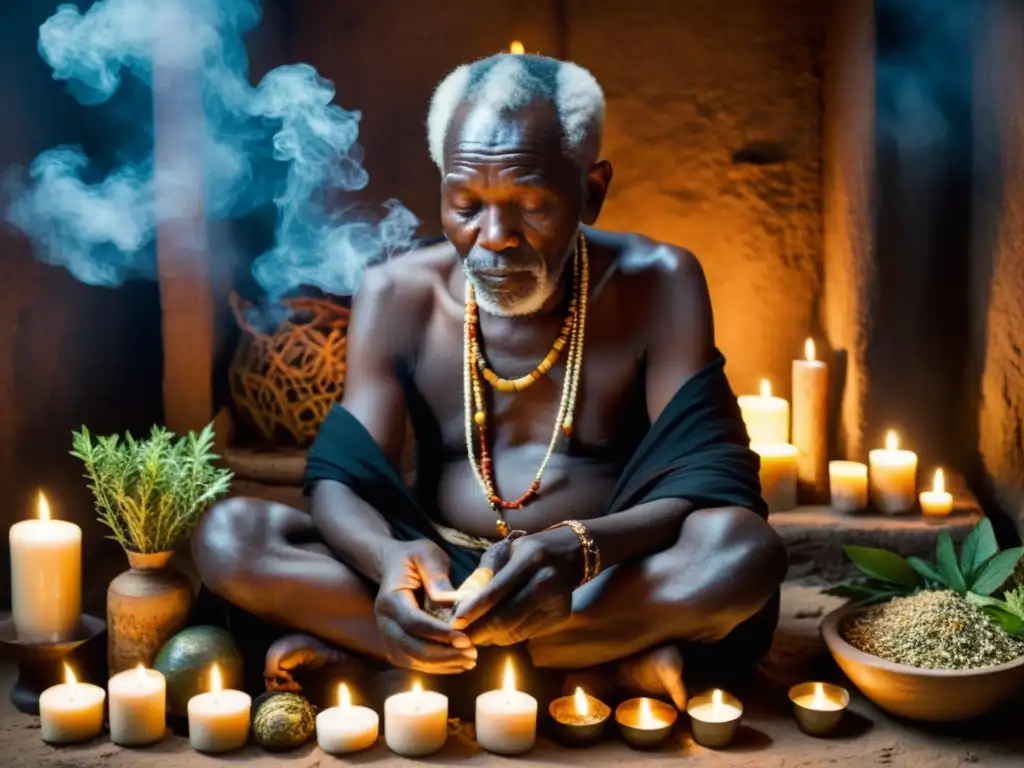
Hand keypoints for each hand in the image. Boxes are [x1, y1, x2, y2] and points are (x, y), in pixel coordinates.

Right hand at [374, 540, 477, 673]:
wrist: (393, 564)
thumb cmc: (414, 557)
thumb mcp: (427, 555)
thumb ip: (437, 575)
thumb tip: (451, 601)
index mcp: (390, 599)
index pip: (414, 622)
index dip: (439, 633)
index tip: (465, 639)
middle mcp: (384, 621)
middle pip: (411, 647)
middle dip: (443, 655)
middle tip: (472, 654)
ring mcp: (387, 636)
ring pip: (412, 660)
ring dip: (442, 664)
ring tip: (470, 661)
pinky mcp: (396, 645)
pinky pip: (414, 662)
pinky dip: (436, 667)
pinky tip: (458, 664)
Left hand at [451, 527, 583, 645]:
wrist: (569, 554)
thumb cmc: (528, 551)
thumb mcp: (505, 552)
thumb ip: (484, 576)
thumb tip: (460, 606)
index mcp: (529, 559)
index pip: (496, 591)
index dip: (474, 610)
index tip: (455, 623)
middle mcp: (546, 582)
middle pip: (506, 618)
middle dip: (479, 631)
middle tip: (460, 636)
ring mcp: (556, 602)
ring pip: (515, 631)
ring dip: (491, 636)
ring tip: (476, 633)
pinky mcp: (561, 617)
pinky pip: (527, 634)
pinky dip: (507, 635)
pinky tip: (497, 630)